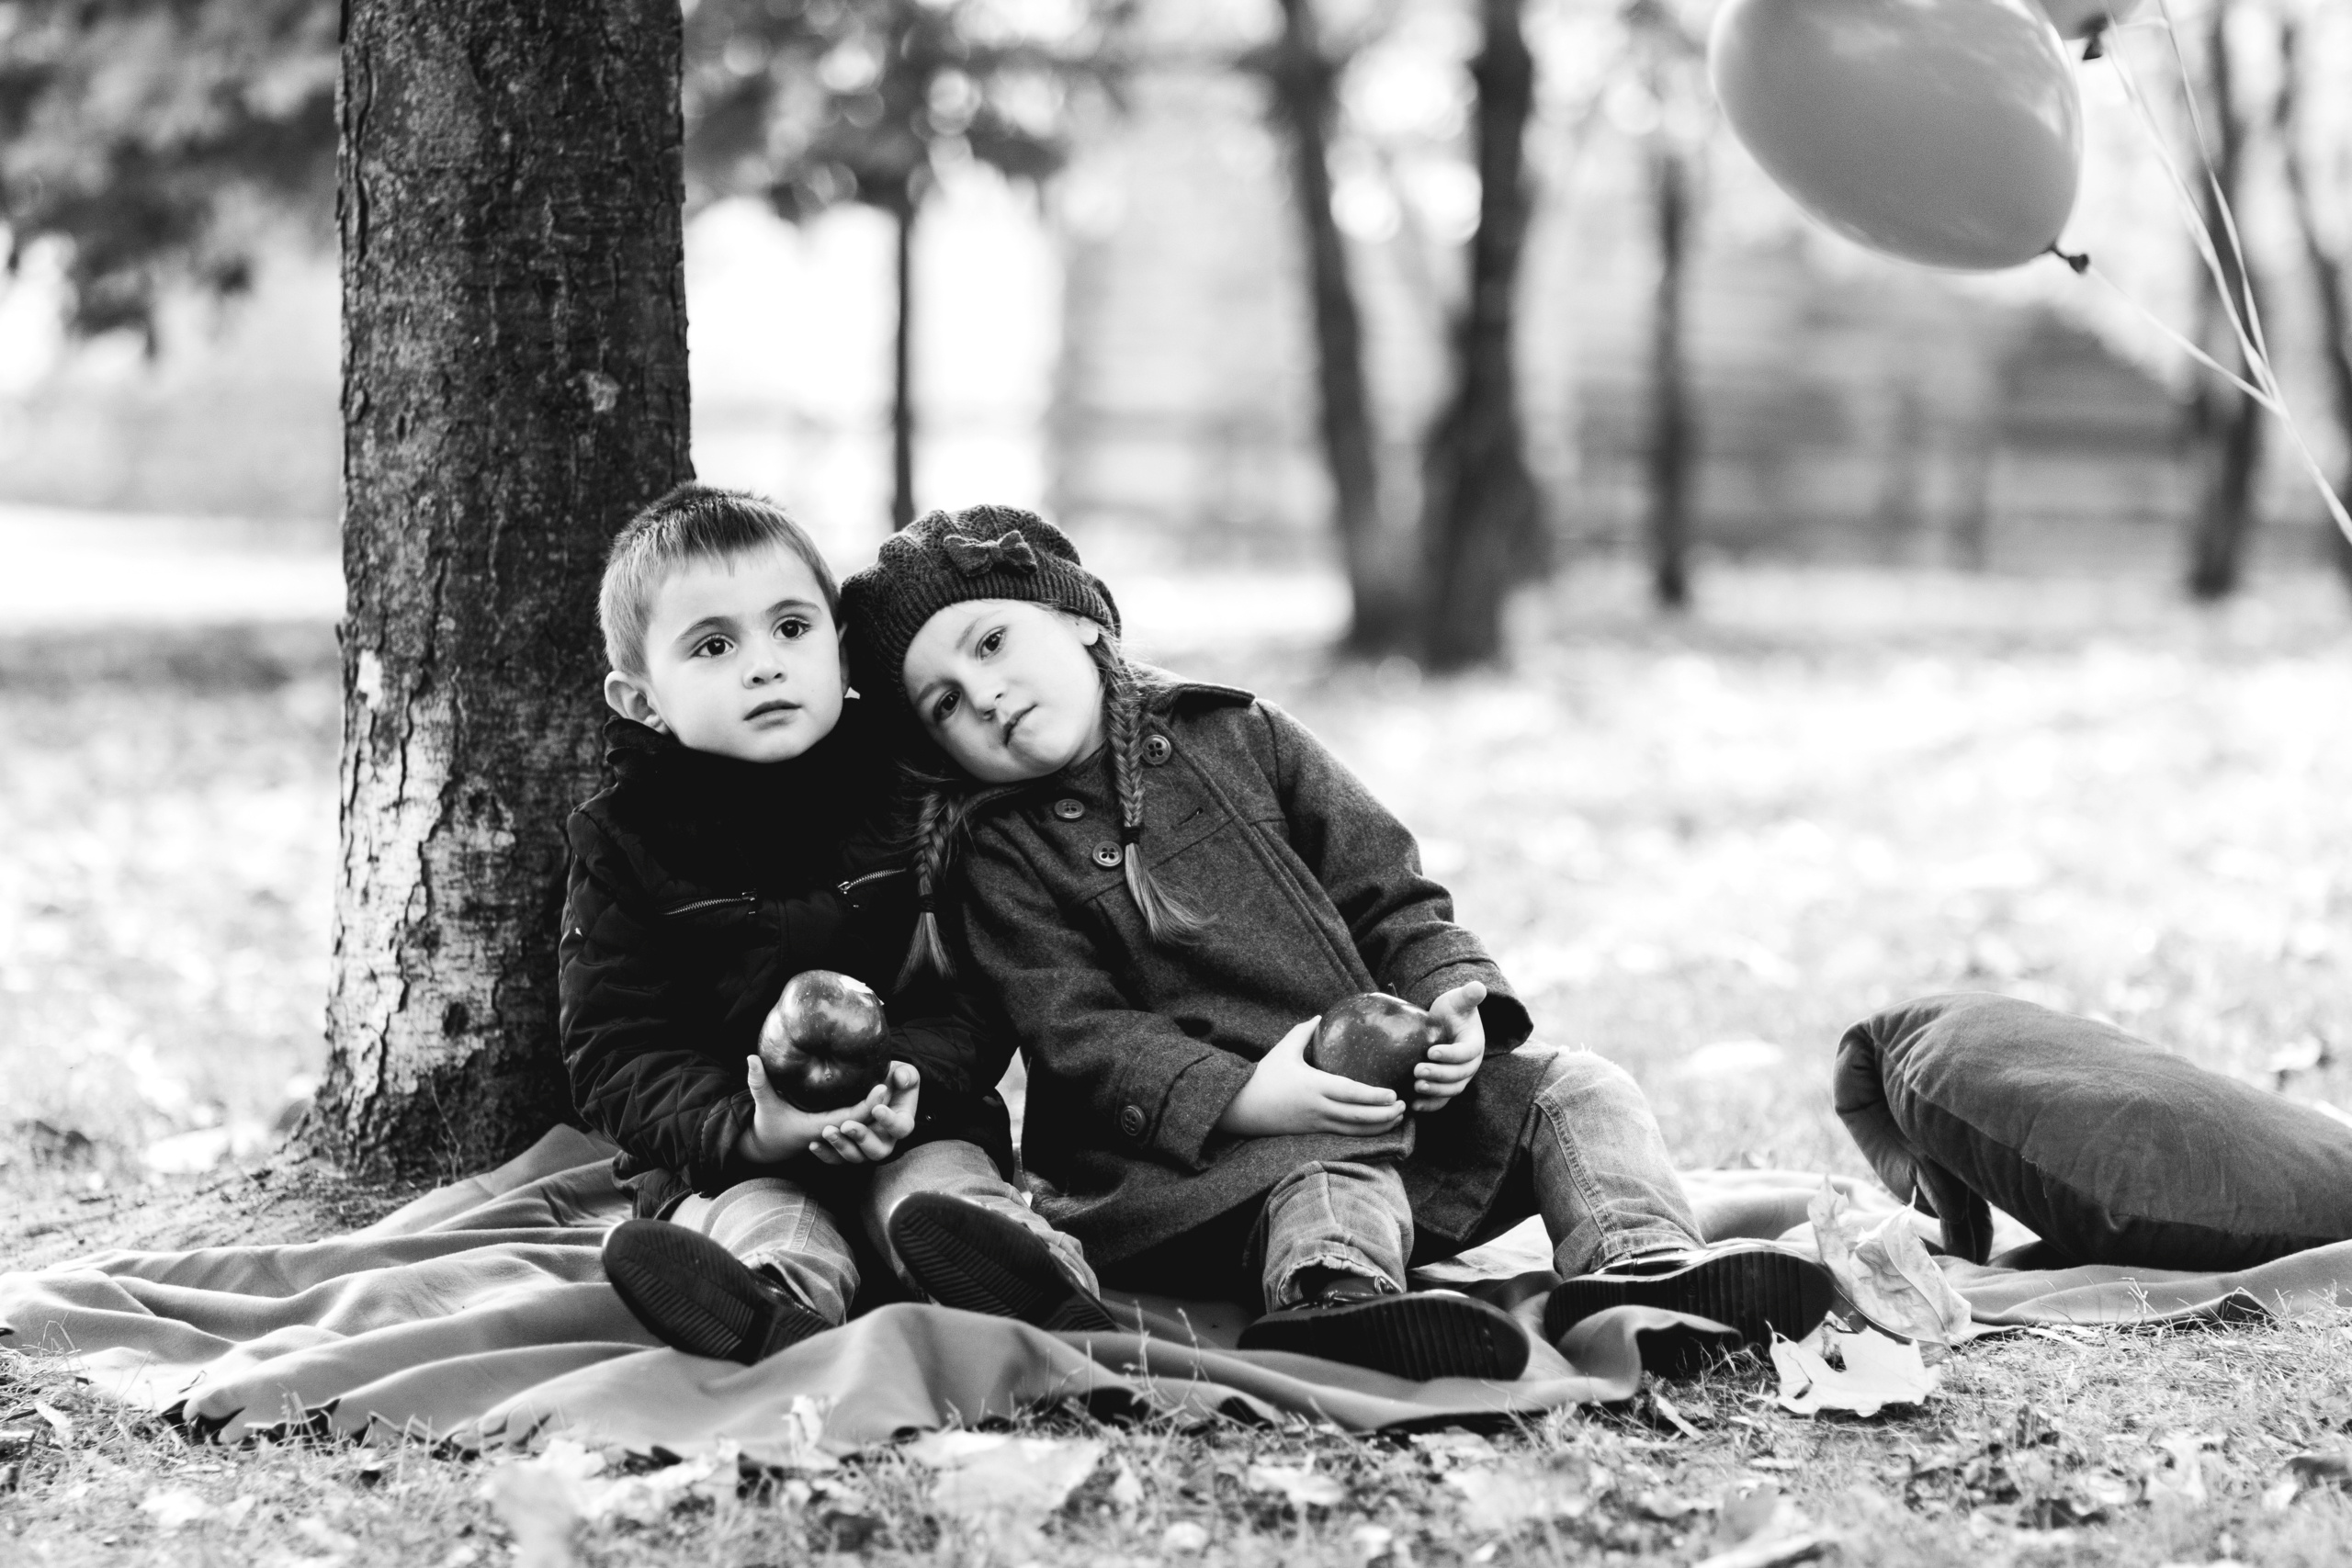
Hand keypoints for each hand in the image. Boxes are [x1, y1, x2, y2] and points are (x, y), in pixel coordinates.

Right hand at [736, 1055, 884, 1165]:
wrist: (767, 1146)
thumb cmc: (767, 1126)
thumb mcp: (764, 1103)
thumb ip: (759, 1082)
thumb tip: (751, 1057)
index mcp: (821, 1127)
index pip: (853, 1117)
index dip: (870, 1104)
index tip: (883, 1087)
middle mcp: (834, 1130)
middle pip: (866, 1119)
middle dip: (883, 1103)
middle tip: (898, 1078)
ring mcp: (838, 1131)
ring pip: (866, 1120)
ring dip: (882, 1105)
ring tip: (897, 1081)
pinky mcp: (839, 1127)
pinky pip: (861, 1119)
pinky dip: (873, 1108)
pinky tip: (885, 1091)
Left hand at [808, 1061, 919, 1165]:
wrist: (872, 1087)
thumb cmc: (890, 1079)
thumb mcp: (902, 1072)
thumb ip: (907, 1074)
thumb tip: (901, 1078)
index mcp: (901, 1123)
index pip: (901, 1128)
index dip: (890, 1121)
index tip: (876, 1108)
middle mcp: (885, 1140)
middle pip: (879, 1151)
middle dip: (862, 1138)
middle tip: (847, 1125)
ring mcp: (865, 1148)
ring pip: (856, 1157)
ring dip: (842, 1146)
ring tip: (828, 1131)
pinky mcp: (847, 1149)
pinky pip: (836, 1159)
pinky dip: (825, 1153)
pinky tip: (813, 1144)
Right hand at [1215, 1016, 1407, 1137]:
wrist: (1243, 1108)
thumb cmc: (1264, 1076)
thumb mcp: (1282, 1050)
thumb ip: (1302, 1032)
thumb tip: (1319, 1016)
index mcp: (1313, 1085)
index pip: (1350, 1093)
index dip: (1374, 1096)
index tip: (1394, 1094)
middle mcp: (1318, 1107)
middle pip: (1358, 1116)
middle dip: (1384, 1114)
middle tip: (1404, 1107)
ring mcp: (1316, 1123)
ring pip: (1354, 1130)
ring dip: (1378, 1126)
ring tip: (1398, 1118)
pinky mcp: (1313, 1132)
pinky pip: (1344, 1135)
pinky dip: (1364, 1133)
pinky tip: (1377, 1128)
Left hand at [1413, 981, 1487, 1112]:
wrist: (1447, 1024)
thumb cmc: (1452, 1011)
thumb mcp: (1458, 1001)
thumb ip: (1468, 996)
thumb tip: (1479, 987)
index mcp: (1475, 1045)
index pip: (1466, 1053)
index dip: (1451, 1055)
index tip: (1431, 1052)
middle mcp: (1470, 1065)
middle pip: (1459, 1075)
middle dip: (1439, 1075)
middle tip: (1418, 1070)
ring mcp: (1460, 1078)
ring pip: (1451, 1090)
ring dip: (1435, 1091)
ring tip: (1416, 1086)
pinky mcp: (1447, 1087)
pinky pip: (1442, 1100)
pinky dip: (1430, 1105)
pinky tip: (1414, 1106)